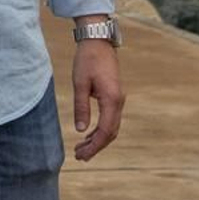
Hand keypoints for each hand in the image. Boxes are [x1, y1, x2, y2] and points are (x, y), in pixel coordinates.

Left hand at [71, 37, 123, 160]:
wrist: (98, 42)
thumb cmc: (87, 60)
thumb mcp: (79, 84)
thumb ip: (81, 107)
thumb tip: (80, 130)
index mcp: (112, 100)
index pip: (105, 131)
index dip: (94, 146)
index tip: (81, 155)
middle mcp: (119, 102)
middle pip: (111, 133)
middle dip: (96, 147)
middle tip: (79, 157)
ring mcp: (118, 99)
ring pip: (111, 127)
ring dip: (98, 139)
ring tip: (81, 149)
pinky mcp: (114, 96)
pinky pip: (110, 119)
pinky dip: (100, 130)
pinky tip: (88, 135)